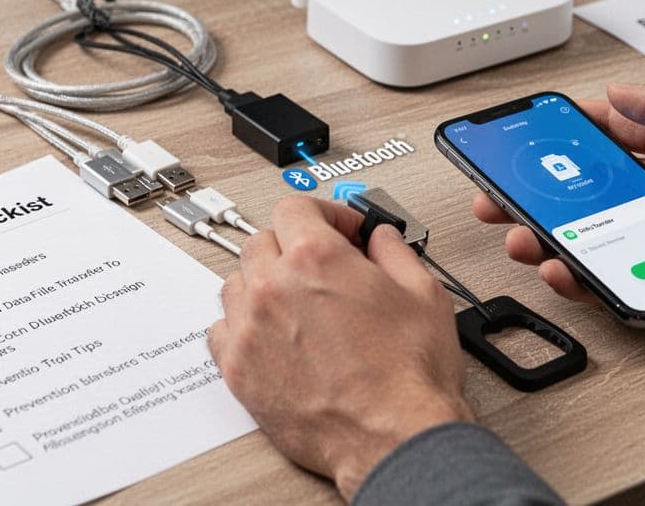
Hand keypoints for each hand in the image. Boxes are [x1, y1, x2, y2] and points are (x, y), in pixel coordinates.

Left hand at [208, 196, 472, 499]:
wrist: (392, 437)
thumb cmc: (408, 376)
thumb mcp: (423, 293)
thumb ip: (395, 251)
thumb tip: (383, 239)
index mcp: (316, 258)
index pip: (295, 206)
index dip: (323, 213)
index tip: (338, 229)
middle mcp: (274, 288)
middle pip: (260, 241)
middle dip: (291, 245)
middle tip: (319, 264)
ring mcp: (249, 330)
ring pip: (236, 284)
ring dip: (262, 283)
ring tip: (295, 301)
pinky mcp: (238, 371)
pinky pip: (221, 331)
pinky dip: (242, 326)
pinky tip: (270, 334)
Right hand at [475, 80, 644, 329]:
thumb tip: (617, 91)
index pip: (603, 132)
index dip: (558, 135)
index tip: (518, 138)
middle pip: (585, 190)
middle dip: (538, 193)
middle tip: (499, 198)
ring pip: (595, 236)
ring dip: (553, 237)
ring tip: (523, 238)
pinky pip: (624, 277)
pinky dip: (591, 278)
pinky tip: (569, 272)